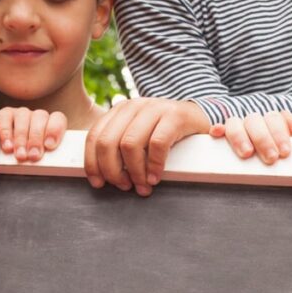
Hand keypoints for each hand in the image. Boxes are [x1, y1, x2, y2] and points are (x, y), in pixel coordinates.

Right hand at [0, 107, 66, 162]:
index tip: (49, 145)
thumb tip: (46, 165)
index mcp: (50, 123)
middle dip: (36, 138)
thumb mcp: (40, 157)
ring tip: (20, 155)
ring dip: (21, 138)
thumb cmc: (28, 157)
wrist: (6, 153)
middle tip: (33, 156)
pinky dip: (5, 133)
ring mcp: (20, 114)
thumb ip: (46, 157)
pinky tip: (7, 146)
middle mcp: (36, 116)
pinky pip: (4, 118)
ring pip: (23, 116)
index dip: (55, 130)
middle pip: (40, 117)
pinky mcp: (3, 115)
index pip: (58, 118)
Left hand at [84, 98, 209, 195]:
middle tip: (124, 186)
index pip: (94, 137)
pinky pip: (157, 144)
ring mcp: (154, 108)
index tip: (98, 183)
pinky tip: (155, 178)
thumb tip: (101, 175)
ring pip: (129, 144)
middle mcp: (133, 106)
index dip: (92, 163)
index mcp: (119, 111)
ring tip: (142, 185)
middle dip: (112, 170)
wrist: (198, 117)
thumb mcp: (138, 133)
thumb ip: (119, 146)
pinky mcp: (175, 116)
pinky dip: (154, 166)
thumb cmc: (165, 132)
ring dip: (134, 171)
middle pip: (107, 142)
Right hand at [208, 111, 291, 164]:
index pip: (275, 119)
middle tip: (271, 158)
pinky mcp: (225, 135)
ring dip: (241, 136)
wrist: (277, 160)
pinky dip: (218, 129)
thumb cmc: (289, 152)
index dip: (279, 134)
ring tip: (247, 153)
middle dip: (263, 139)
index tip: (285, 152)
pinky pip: (219, 127)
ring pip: (236, 122)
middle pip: (255, 120)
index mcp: (274, 120)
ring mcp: (240, 127)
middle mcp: (256, 121)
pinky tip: (216, 133)